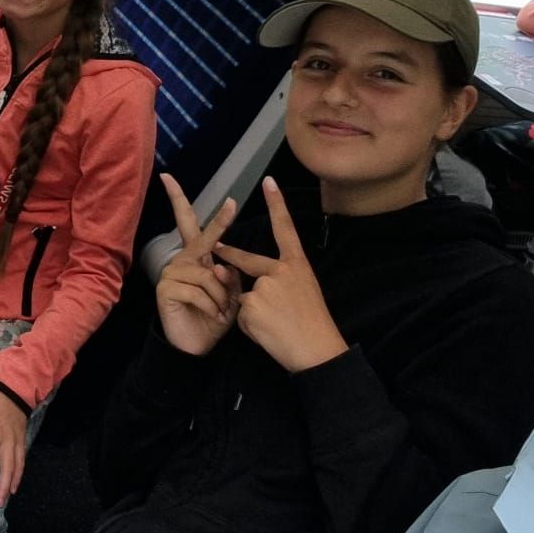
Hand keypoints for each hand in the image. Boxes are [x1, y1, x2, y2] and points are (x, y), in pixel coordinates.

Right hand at [154, 173, 241, 356]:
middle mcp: (181, 261)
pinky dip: (212, 305)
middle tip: (206, 191)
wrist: (196, 346)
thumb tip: (220, 265)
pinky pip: (198, 290)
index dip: (192, 205)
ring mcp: (171, 273)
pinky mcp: (166, 289)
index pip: (194, 226)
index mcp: (197, 259)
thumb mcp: (230, 295)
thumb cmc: (214, 318)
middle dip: (197, 211)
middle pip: (195, 235)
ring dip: (221, 295)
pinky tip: (212, 315)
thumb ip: (229, 275)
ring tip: (222, 311)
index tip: (187, 184)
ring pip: (207, 274)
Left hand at [214, 178, 347, 373]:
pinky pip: (240, 315)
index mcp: (297, 265)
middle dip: (230, 257)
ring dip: (251, 312)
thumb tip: (239, 280)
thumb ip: (273, 282)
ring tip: (276, 326)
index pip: (285, 229)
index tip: (269, 182)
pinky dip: (249, 326)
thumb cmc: (312, 324)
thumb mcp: (301, 293)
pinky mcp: (250, 306)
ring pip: (243, 297)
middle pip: (246, 261)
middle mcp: (279, 271)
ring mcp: (263, 287)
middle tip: (216, 246)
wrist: (317, 351)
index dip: (277, 204)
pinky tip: (268, 333)